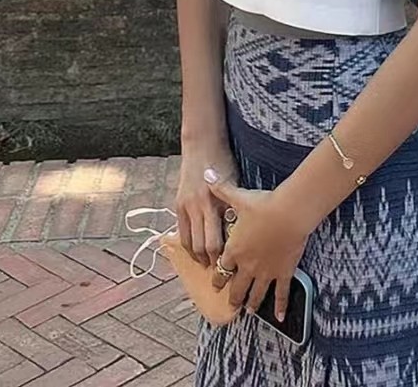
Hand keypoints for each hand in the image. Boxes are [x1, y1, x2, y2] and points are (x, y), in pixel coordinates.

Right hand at [175, 142, 237, 268]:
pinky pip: (181, 232)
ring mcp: (186, 206)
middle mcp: (198, 207)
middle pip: (203, 245)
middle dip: (211, 262)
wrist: (201, 145)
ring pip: (190, 243)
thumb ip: (233, 208)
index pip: (218, 240)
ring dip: (198, 257)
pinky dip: (188, 245)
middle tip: (221, 272)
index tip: (232, 266)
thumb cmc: (223, 162)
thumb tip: (240, 233)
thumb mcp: (234, 183)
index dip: (224, 258)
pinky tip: (195, 253)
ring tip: (207, 265)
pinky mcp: (178, 205)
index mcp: (214, 202)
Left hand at [207, 178, 310, 323]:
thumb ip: (221, 189)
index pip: (222, 267)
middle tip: (230, 304)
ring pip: (256, 293)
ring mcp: (265, 271)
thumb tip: (206, 174)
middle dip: (233, 296)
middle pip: (237, 286)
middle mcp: (247, 265)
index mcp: (234, 249)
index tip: (215, 282)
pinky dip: (280, 306)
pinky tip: (279, 317)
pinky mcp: (283, 273)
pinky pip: (281, 294)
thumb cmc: (263, 205)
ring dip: (251, 303)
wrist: (288, 213)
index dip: (217, 276)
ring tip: (249, 311)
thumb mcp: (238, 197)